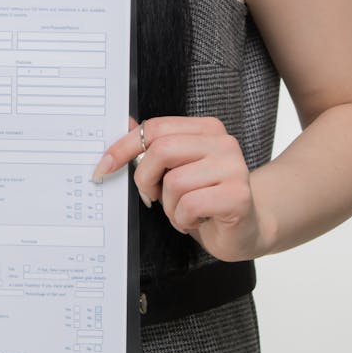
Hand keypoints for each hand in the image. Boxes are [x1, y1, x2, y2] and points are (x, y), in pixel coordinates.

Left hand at [91, 116, 269, 261]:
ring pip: (174, 182)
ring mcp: (233, 167)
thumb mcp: (177, 170)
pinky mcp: (237, 195)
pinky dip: (183, 220)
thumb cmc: (208, 200)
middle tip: (153, 197)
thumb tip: (125, 123)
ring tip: (184, 211)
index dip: (124, 147)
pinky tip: (196, 220)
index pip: (155, 127)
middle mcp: (223, 143)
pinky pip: (189, 205)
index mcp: (207, 129)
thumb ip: (154, 146)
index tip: (104, 167)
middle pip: (161, 150)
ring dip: (169, 207)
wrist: (247, 229)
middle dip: (146, 179)